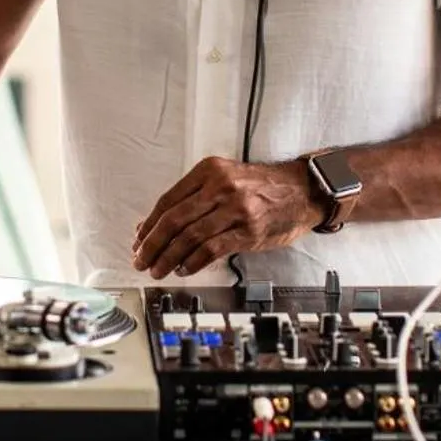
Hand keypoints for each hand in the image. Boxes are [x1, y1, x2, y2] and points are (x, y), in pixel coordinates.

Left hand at [131, 156, 323, 278]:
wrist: (302, 190)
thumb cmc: (261, 187)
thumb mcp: (225, 178)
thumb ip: (193, 197)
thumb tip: (156, 224)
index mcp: (208, 171)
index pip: (168, 200)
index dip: (149, 224)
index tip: (138, 240)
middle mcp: (220, 187)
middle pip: (174, 220)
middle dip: (152, 244)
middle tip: (141, 259)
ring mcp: (235, 209)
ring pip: (189, 237)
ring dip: (168, 257)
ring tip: (158, 269)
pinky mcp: (248, 231)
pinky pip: (211, 249)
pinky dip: (192, 262)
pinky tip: (184, 269)